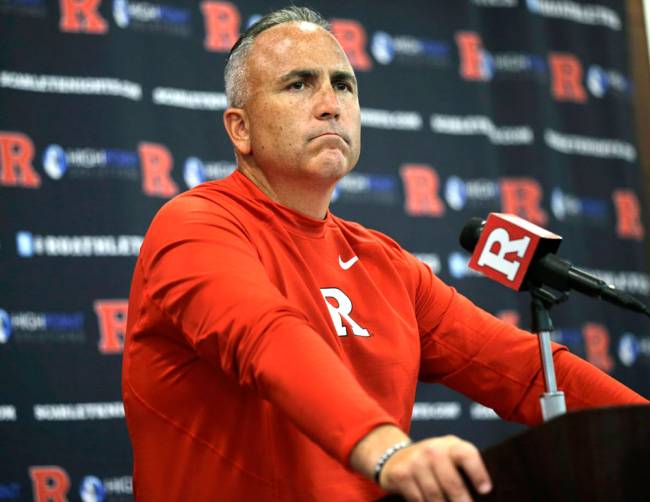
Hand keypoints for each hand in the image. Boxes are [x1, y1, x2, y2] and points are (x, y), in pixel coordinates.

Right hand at [350, 426, 490, 501]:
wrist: (395, 457)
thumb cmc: (433, 462)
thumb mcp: (449, 456)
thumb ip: (464, 469)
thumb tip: (483, 495)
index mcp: (450, 445)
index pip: (466, 454)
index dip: (478, 472)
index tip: (485, 490)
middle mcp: (432, 450)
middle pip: (452, 483)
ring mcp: (415, 462)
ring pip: (435, 496)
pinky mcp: (401, 475)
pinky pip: (418, 500)